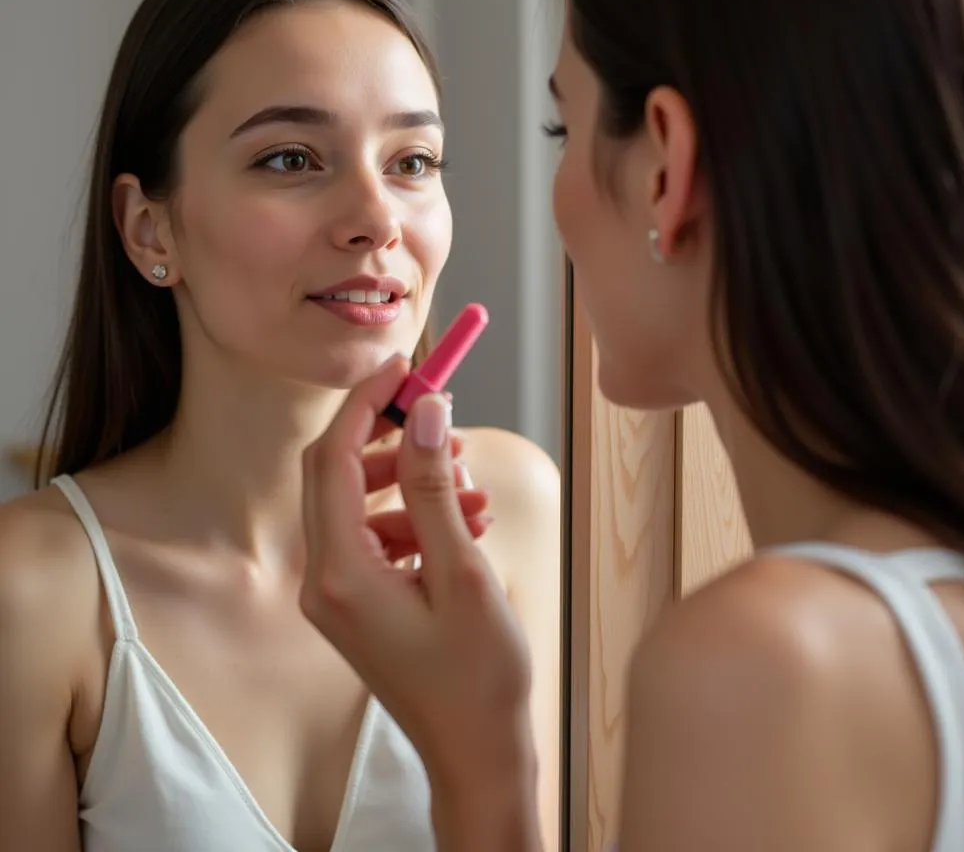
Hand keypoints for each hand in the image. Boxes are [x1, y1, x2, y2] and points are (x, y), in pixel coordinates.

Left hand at [299, 355, 535, 791]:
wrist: (477, 753)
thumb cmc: (478, 677)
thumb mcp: (463, 572)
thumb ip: (433, 488)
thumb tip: (423, 410)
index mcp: (341, 573)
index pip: (334, 459)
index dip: (365, 404)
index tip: (404, 367)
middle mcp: (327, 580)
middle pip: (340, 475)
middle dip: (390, 437)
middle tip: (439, 413)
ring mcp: (342, 594)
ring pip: (365, 502)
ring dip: (414, 479)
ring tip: (470, 482)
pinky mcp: (362, 602)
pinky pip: (381, 535)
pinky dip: (419, 516)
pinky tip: (468, 520)